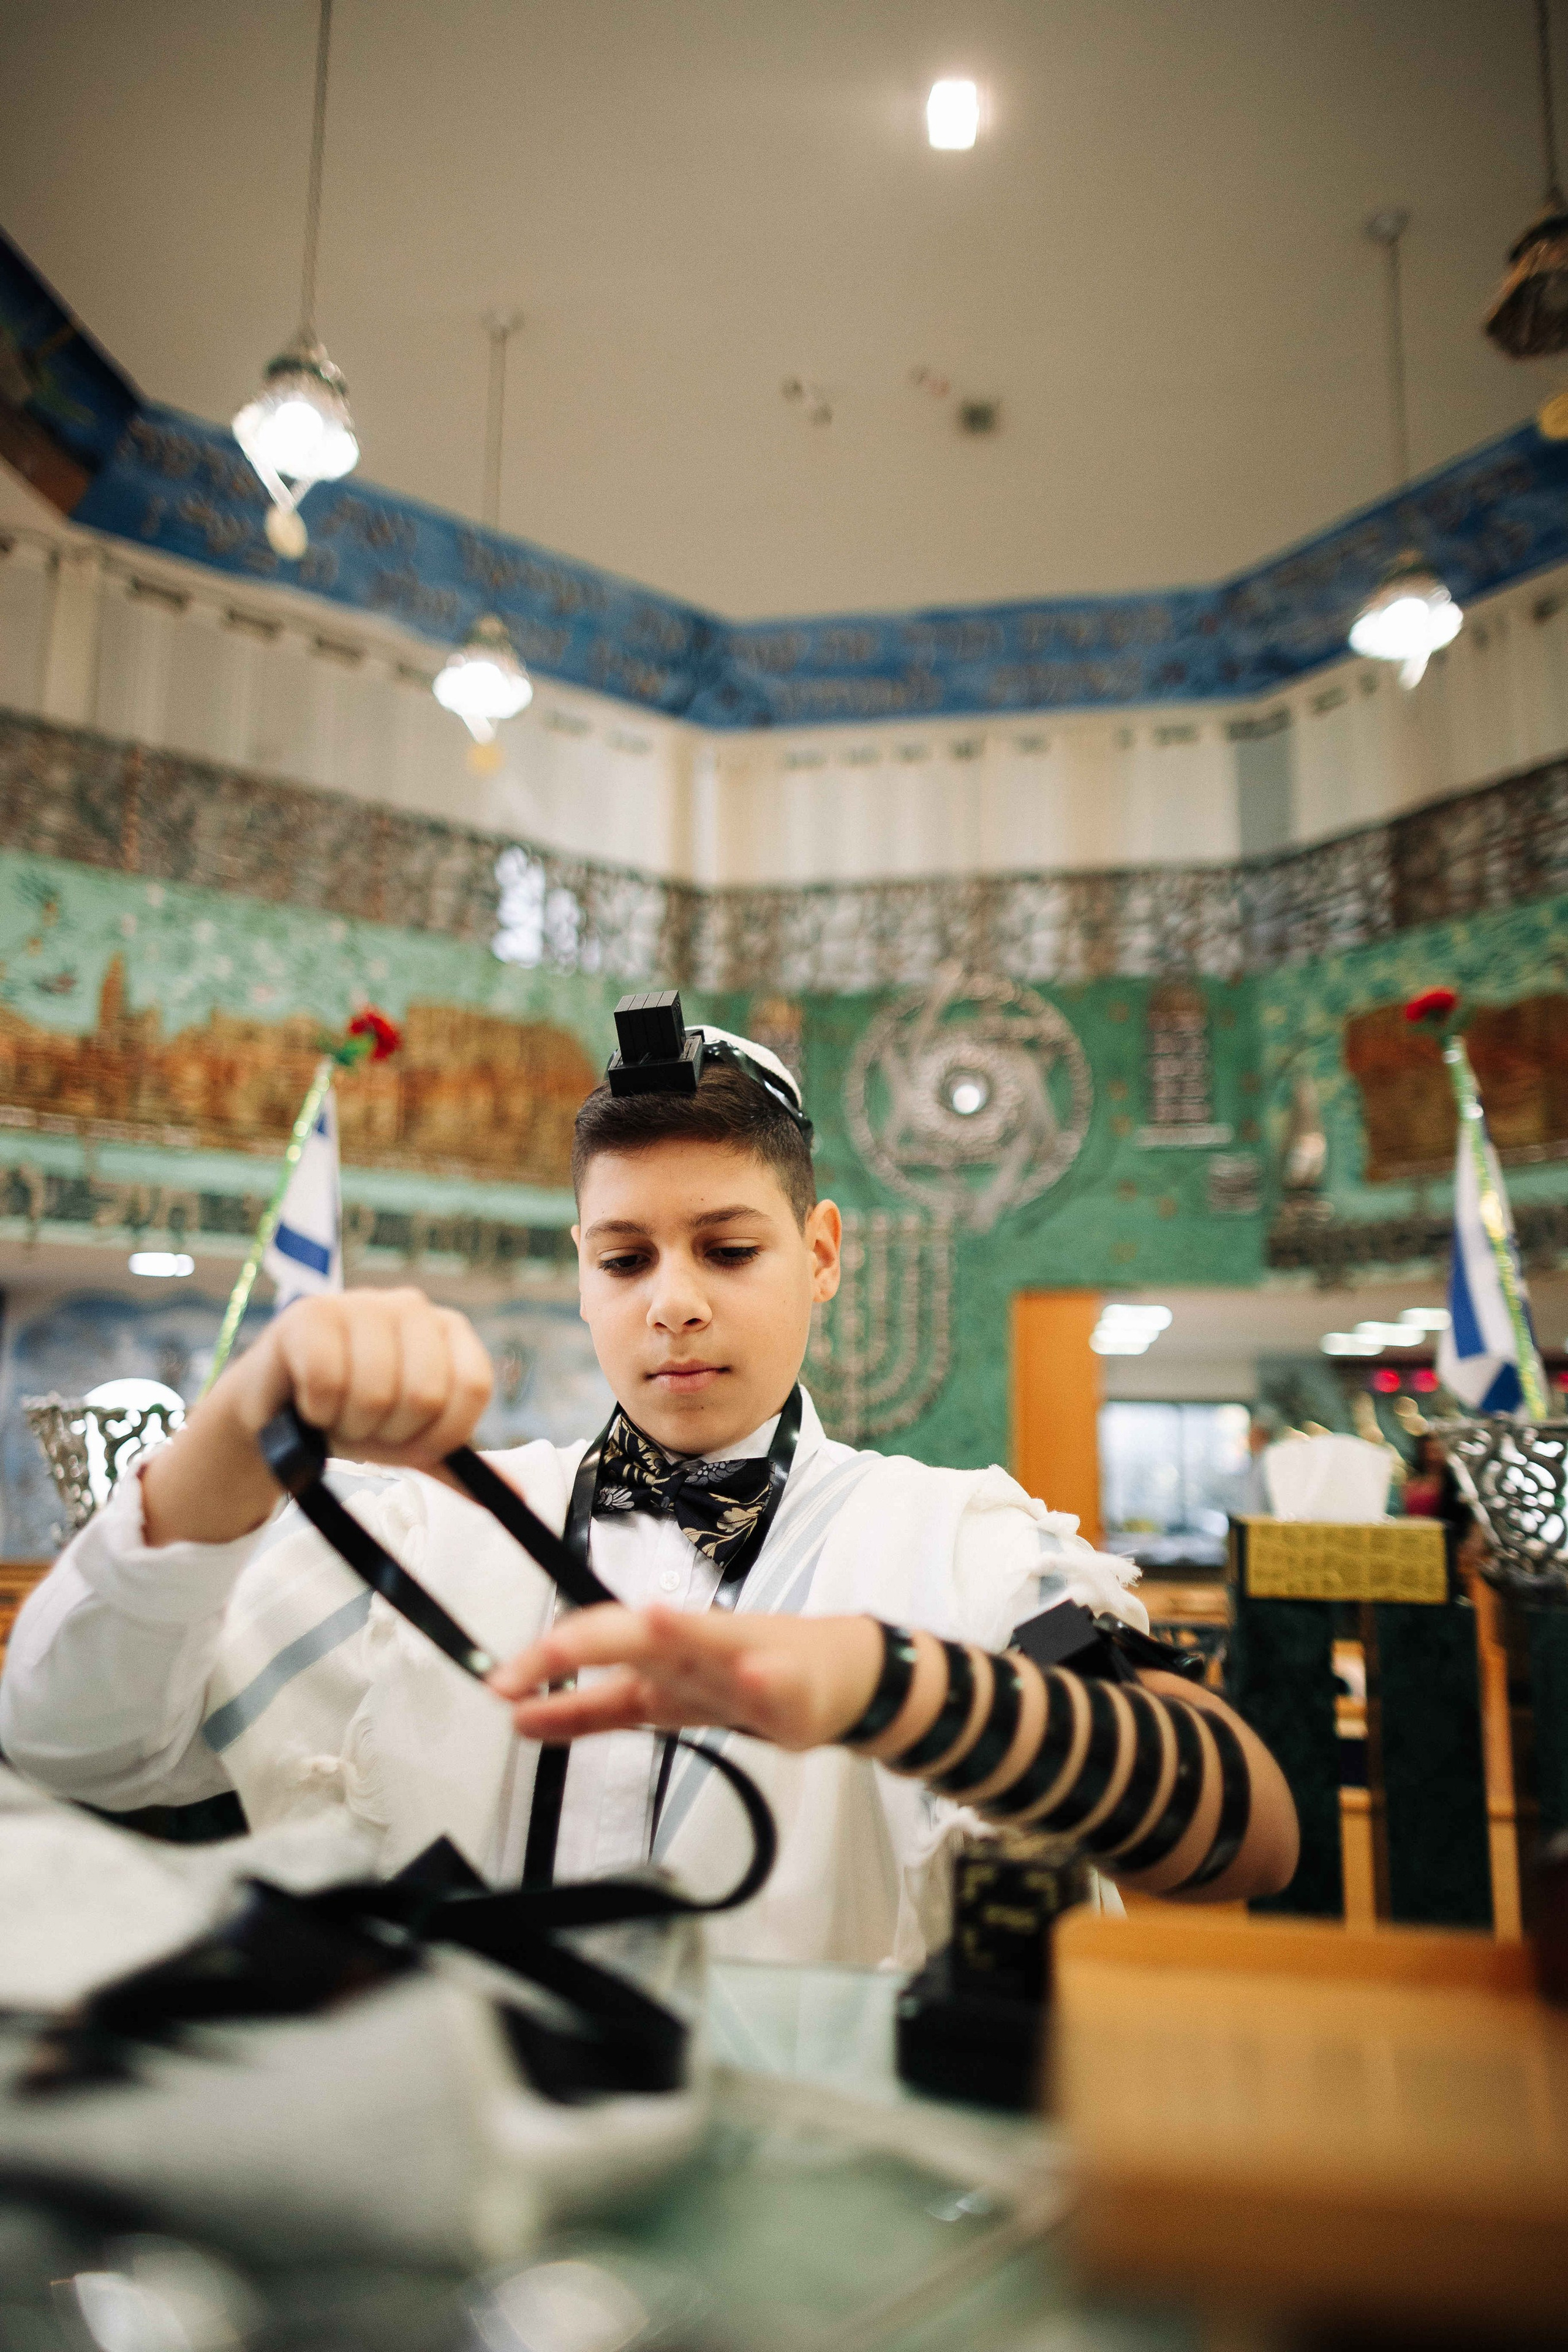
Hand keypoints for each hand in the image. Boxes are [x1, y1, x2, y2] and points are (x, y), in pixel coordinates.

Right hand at [141, 1288, 492, 1546]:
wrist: (279, 1412)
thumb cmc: (356, 1418)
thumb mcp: (412, 1443)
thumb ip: (462, 1464)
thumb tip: (520, 1494)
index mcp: (449, 1330)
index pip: (474, 1389)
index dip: (441, 1433)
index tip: (410, 1442)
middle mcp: (411, 1306)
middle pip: (426, 1394)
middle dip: (389, 1431)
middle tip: (365, 1425)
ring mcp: (360, 1303)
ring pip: (376, 1391)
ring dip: (349, 1422)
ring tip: (336, 1412)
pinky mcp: (310, 1313)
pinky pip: (327, 1379)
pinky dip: (317, 1408)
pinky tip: (309, 1401)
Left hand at [488, 1605, 883, 1752]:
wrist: (836, 1677)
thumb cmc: (746, 1676)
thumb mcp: (658, 1700)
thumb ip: (588, 1712)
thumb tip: (518, 1719)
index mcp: (658, 1655)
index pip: (594, 1648)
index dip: (546, 1665)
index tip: (499, 1685)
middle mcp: (691, 1650)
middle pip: (636, 1637)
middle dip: (585, 1645)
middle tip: (538, 1656)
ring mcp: (742, 1662)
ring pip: (703, 1644)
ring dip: (674, 1633)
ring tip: (645, 1621)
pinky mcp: (788, 1687)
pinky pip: (769, 1682)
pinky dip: (754, 1676)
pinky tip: (743, 1673)